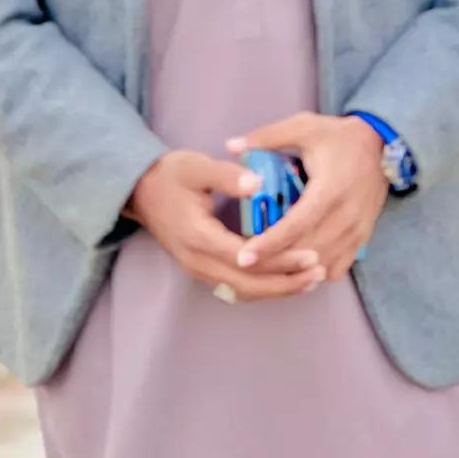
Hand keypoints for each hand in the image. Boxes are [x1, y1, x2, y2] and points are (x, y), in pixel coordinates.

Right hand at [124, 150, 327, 300]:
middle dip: (285, 283)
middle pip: (247, 284)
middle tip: (319, 273)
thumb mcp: (197, 166)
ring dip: (276, 290)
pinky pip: (235, 287)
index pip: (246, 258)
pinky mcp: (201, 269)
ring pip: (242, 291)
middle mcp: (197, 261)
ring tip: (310, 281)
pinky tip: (285, 280)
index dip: (279, 260)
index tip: (310, 254)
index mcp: (198, 236)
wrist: (139, 190)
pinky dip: (262, 287)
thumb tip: (258, 184)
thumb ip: (227, 176)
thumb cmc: (170, 175)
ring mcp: (197, 269)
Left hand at [226, 112, 389, 282]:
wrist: (381, 145)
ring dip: (294, 271)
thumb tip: (230, 145)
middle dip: (275, 261)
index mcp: (329, 189)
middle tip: (245, 265)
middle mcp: (346, 216)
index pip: (297, 225)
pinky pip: (337, 267)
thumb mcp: (304, 126)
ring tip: (264, 271)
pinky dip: (316, 273)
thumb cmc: (337, 137)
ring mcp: (357, 231)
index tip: (245, 256)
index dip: (270, 243)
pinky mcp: (363, 238)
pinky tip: (295, 269)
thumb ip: (268, 136)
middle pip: (307, 250)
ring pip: (322, 264)